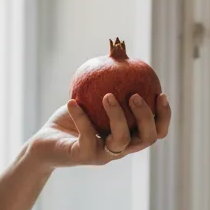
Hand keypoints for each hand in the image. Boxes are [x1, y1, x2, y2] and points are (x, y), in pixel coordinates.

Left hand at [28, 92, 170, 169]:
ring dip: (117, 116)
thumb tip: (119, 52)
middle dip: (145, 116)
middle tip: (134, 95)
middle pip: (146, 138)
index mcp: (128, 135)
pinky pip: (87, 136)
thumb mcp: (90, 98)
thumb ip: (106, 82)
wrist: (46, 143)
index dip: (163, 116)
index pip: (156, 131)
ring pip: (121, 140)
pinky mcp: (83, 157)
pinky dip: (81, 117)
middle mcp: (120, 148)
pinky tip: (72, 101)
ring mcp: (103, 155)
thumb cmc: (71, 118)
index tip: (160, 93)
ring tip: (108, 95)